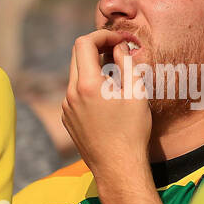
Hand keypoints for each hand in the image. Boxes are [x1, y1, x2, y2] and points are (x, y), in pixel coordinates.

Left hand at [63, 31, 151, 182]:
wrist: (118, 168)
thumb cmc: (132, 132)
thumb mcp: (137, 93)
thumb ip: (127, 64)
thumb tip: (120, 46)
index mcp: (88, 85)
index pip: (85, 43)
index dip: (103, 35)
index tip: (120, 40)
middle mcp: (71, 94)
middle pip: (76, 55)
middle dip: (97, 46)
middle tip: (118, 50)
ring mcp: (66, 107)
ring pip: (75, 74)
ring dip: (93, 67)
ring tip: (117, 75)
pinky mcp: (67, 119)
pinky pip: (75, 92)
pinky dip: (89, 85)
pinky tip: (107, 97)